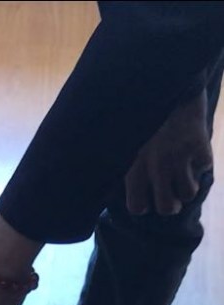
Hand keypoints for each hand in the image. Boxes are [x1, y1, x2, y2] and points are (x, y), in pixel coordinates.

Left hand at [125, 90, 211, 215]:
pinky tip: (195, 151)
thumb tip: (120, 179)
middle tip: (173, 194)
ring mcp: (178, 155)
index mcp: (132, 166)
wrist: (164, 74)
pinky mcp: (198, 142)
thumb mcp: (123, 136)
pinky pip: (206, 166)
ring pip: (189, 192)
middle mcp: (155, 167)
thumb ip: (125, 159)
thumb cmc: (139, 107)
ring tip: (186, 175)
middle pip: (167, 208)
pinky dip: (202, 161)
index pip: (138, 207)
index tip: (149, 196)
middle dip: (172, 204)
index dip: (145, 204)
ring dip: (189, 187)